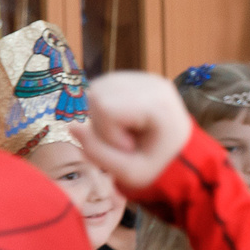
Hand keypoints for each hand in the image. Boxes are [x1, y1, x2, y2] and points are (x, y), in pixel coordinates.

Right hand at [77, 72, 193, 190]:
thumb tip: (72, 126)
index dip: (109, 133)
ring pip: (94, 91)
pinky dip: (103, 109)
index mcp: (159, 103)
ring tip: (126, 131)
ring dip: (102, 118)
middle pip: (96, 96)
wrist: (177, 152)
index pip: (105, 107)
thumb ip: (99, 154)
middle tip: (126, 140)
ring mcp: (141, 76)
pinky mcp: (130, 76)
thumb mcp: (132, 173)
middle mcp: (151, 82)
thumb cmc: (158, 165)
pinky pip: (98, 89)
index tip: (131, 146)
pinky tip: (123, 120)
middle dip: (103, 125)